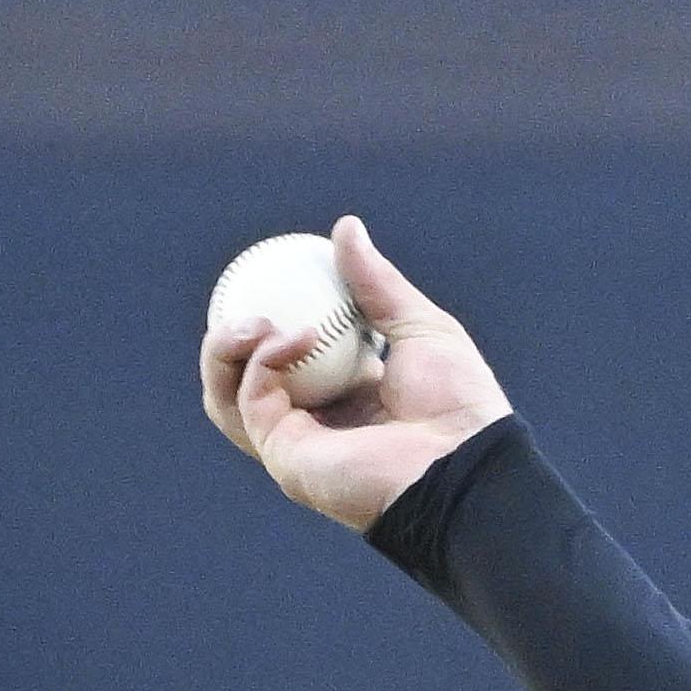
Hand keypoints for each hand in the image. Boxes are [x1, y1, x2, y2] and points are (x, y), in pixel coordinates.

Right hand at [200, 215, 511, 533]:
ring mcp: (297, 444)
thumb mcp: (421, 327)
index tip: (267, 275)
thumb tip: (345, 227)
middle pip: (243, 379)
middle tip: (242, 295)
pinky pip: (249, 400)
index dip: (268, 318)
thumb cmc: (458, 405)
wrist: (466, 463)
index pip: (290, 357)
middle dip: (228, 337)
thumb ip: (377, 284)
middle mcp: (317, 424)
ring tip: (252, 318)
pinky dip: (260, 362)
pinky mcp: (285, 457)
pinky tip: (288, 336)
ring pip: (226, 395)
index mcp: (349, 397)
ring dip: (224, 350)